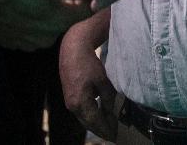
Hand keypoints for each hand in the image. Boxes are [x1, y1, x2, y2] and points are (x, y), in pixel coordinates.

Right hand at [0, 0, 92, 49]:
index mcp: (57, 21)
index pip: (88, 11)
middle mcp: (46, 37)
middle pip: (68, 17)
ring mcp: (28, 42)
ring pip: (50, 22)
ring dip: (51, 6)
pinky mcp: (14, 40)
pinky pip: (34, 26)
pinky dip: (35, 14)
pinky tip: (24, 0)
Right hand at [59, 17, 117, 139]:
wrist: (72, 50)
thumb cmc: (89, 64)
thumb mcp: (102, 81)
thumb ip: (108, 99)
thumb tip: (113, 113)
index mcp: (80, 103)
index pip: (96, 123)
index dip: (107, 129)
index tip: (117, 135)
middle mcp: (72, 106)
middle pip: (89, 124)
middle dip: (102, 130)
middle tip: (114, 134)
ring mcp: (69, 102)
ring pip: (84, 119)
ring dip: (96, 124)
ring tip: (109, 126)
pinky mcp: (69, 97)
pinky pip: (81, 112)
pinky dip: (90, 116)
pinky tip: (99, 115)